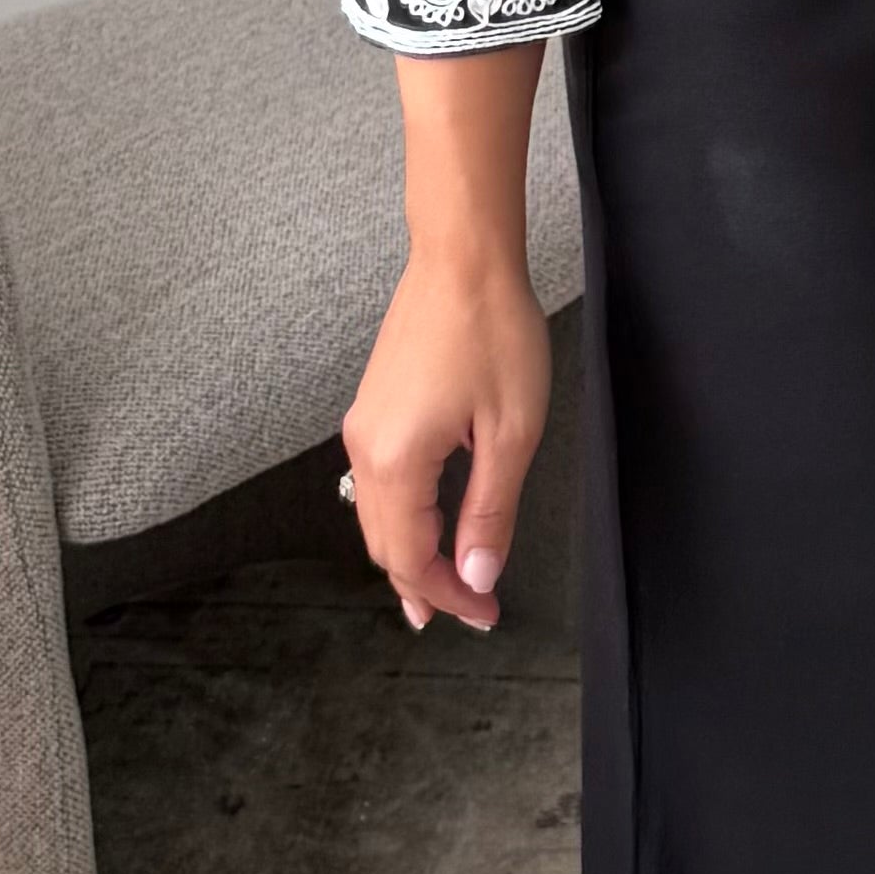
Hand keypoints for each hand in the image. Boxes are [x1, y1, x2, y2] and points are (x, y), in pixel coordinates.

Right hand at [342, 242, 549, 639]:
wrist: (462, 258)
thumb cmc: (491, 330)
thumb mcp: (510, 433)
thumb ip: (489, 512)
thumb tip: (477, 575)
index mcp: (397, 460)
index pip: (412, 559)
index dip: (449, 596)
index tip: (486, 615)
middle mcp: (366, 448)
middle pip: (385, 546)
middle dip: (426, 586)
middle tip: (469, 612)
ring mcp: (364, 426)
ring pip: (377, 517)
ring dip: (410, 556)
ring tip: (443, 588)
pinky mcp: (373, 408)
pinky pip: (378, 484)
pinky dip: (402, 519)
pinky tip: (426, 528)